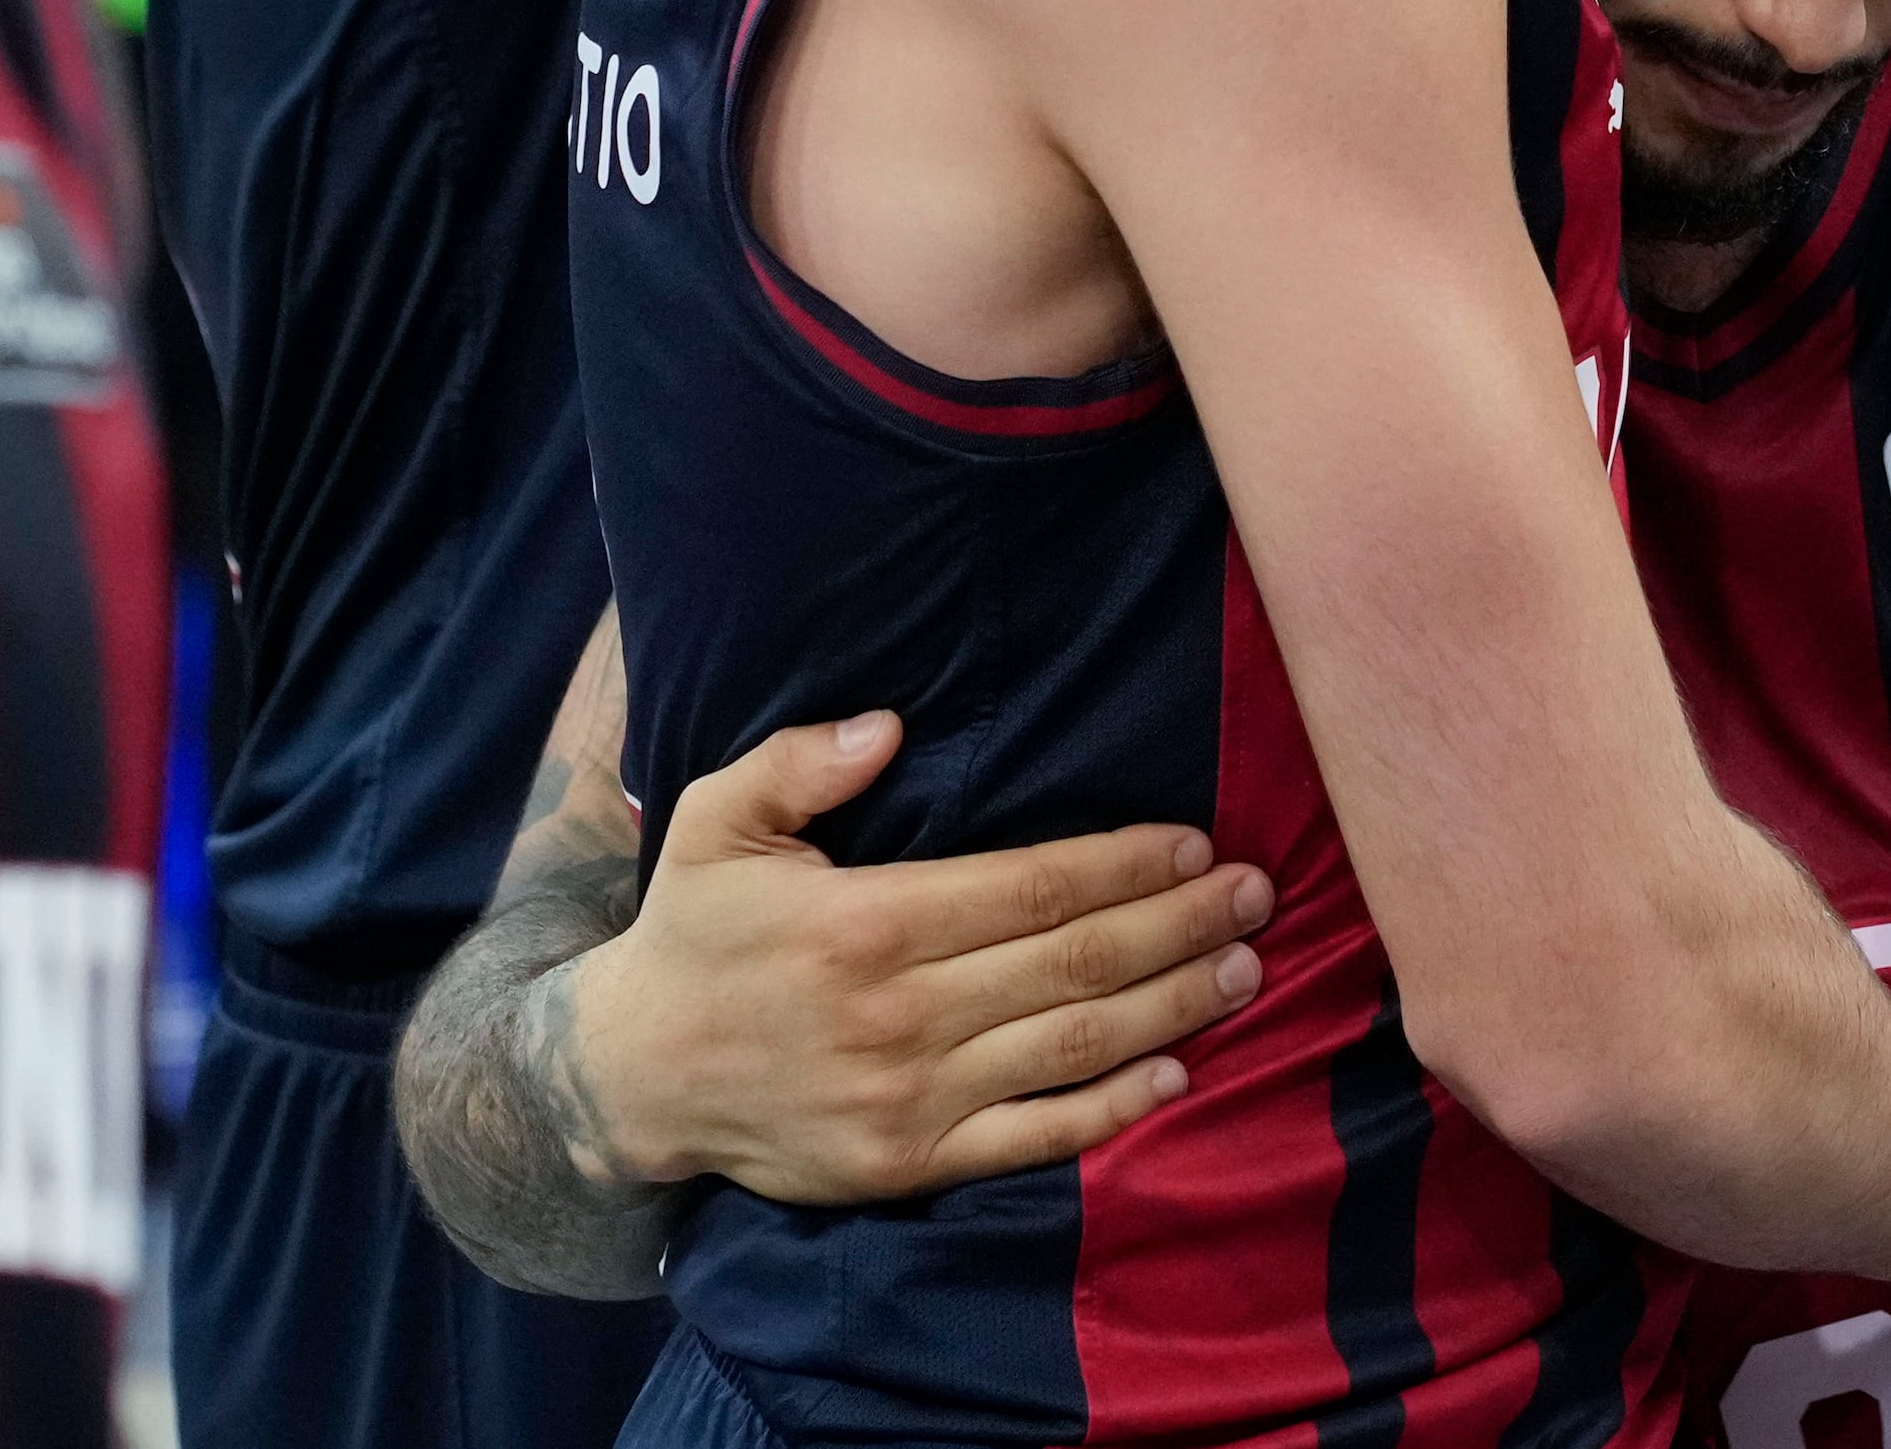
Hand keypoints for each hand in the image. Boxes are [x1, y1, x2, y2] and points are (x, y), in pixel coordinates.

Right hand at [563, 710, 1270, 1201]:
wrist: (634, 1078)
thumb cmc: (692, 933)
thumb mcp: (717, 821)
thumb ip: (802, 763)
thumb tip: (893, 726)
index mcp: (866, 922)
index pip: (1033, 888)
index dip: (1125, 865)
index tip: (1195, 843)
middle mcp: (902, 1013)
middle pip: (1075, 963)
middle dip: (1178, 925)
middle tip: (1256, 895)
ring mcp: (913, 1097)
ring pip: (1074, 1046)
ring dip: (1173, 1006)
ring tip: (1243, 969)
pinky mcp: (913, 1163)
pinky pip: (1036, 1138)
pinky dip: (1114, 1108)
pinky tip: (1176, 1072)